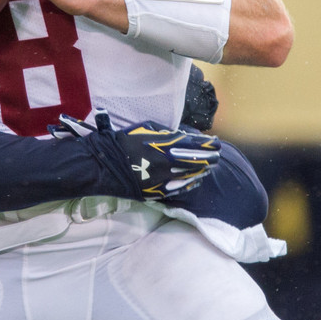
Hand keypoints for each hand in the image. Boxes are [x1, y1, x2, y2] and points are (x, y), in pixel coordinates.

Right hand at [50, 110, 220, 199]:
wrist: (104, 164)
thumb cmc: (123, 142)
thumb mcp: (146, 128)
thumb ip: (167, 132)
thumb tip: (185, 136)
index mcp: (165, 144)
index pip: (196, 145)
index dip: (210, 144)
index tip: (216, 142)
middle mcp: (167, 162)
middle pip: (198, 162)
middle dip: (211, 158)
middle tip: (217, 156)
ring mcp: (163, 179)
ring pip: (192, 176)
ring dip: (203, 171)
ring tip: (209, 167)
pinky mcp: (157, 191)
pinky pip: (180, 189)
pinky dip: (191, 184)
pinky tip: (196, 180)